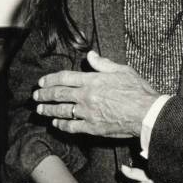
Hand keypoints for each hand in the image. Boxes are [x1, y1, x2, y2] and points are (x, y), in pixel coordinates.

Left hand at [33, 51, 159, 136]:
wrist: (146, 113)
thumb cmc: (137, 90)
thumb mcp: (122, 70)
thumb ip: (103, 64)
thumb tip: (90, 55)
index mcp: (92, 80)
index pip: (65, 78)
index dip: (50, 80)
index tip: (42, 82)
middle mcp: (86, 96)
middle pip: (59, 94)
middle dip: (44, 95)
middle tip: (35, 97)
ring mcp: (87, 113)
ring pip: (62, 111)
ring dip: (48, 110)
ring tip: (40, 110)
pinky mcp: (92, 127)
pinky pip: (71, 126)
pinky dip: (61, 124)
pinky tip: (56, 123)